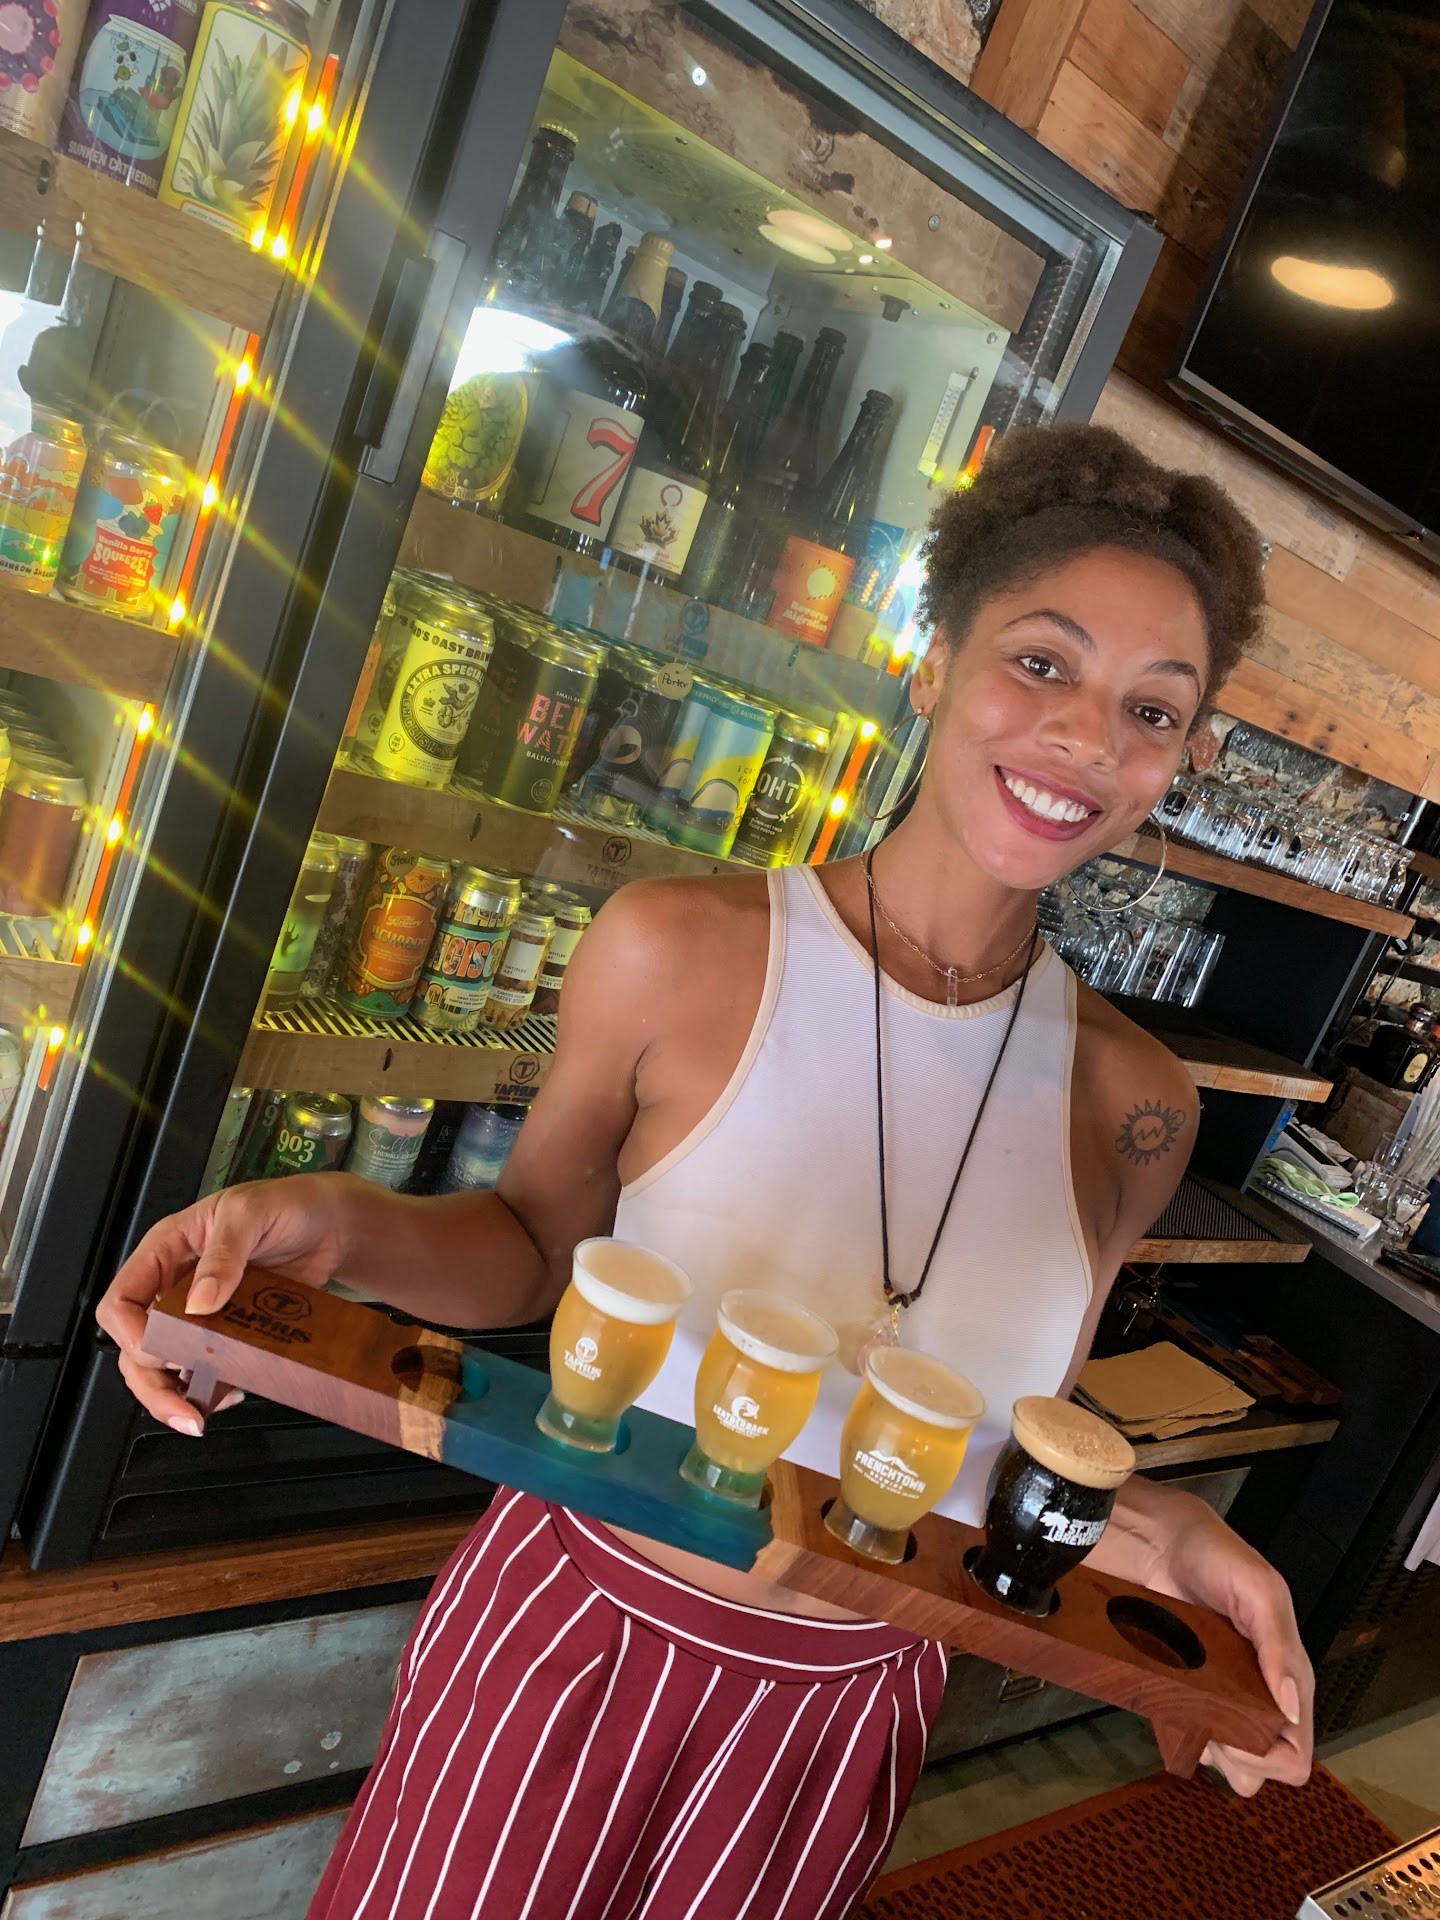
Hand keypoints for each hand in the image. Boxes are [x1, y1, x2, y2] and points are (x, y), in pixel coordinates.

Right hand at [96, 1176, 356, 1438]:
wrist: (334, 1226)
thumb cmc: (288, 1205)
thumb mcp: (252, 1213)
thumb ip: (225, 1254)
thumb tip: (199, 1301)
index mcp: (167, 1251)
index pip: (122, 1301)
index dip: (131, 1333)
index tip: (160, 1354)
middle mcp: (176, 1286)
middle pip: (136, 1346)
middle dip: (153, 1383)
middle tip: (183, 1407)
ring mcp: (201, 1315)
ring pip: (166, 1366)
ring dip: (179, 1395)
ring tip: (202, 1413)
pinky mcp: (229, 1334)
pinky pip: (206, 1370)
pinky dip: (212, 1391)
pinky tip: (231, 1393)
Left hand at [1144, 1496, 1313, 1794]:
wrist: (1163, 1542)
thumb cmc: (1217, 1558)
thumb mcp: (1260, 1592)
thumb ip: (1279, 1646)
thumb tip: (1290, 1706)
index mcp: (1289, 1679)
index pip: (1296, 1755)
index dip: (1271, 1759)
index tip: (1241, 1736)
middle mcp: (1259, 1695)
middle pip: (1260, 1770)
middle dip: (1236, 1760)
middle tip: (1212, 1726)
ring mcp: (1223, 1696)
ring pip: (1226, 1762)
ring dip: (1208, 1750)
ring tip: (1191, 1714)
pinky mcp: (1188, 1691)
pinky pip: (1190, 1735)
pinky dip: (1180, 1733)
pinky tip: (1172, 1707)